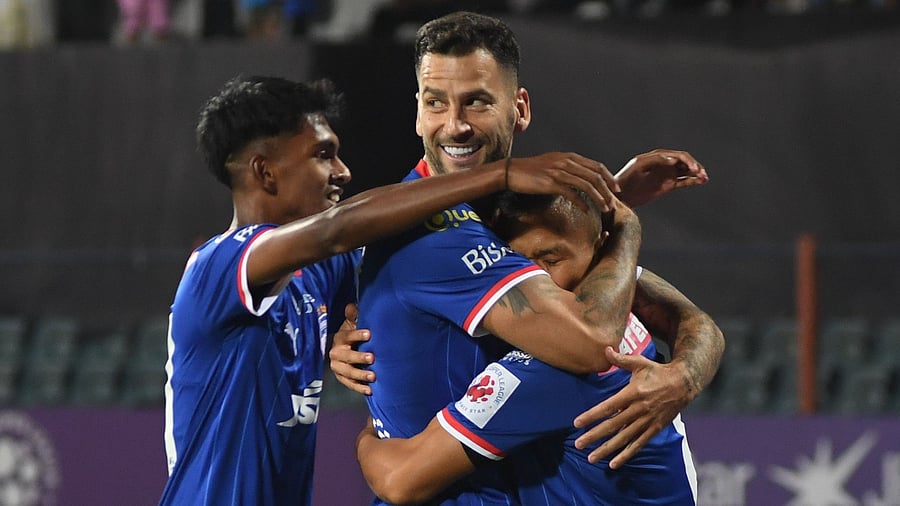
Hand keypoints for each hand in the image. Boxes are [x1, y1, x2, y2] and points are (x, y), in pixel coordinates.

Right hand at [328, 303, 375, 394]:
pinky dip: (359, 388)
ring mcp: (338, 367)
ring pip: (347, 372)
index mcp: (339, 338)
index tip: (370, 334)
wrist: (345, 349)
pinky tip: (370, 390)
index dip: (357, 335)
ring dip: (360, 375)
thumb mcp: (352, 324)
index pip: (346, 336)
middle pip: (345, 356)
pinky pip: (349, 385)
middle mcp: (336, 353)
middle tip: (372, 357)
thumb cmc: (353, 335)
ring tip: (373, 376)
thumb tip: (352, 306)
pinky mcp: (342, 378)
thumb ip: (353, 316)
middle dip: (358, 357)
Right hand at [504, 152, 619, 213]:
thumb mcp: (553, 163)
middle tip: (614, 202)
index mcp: (569, 157)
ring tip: (605, 208)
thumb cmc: (531, 171)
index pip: (596, 166)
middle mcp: (567, 162)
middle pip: (595, 176)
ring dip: (599, 198)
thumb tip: (582, 179)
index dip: (609, 178)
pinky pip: (572, 194)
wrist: (511, 171)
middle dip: (608, 190)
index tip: (616, 189)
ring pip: (587, 185)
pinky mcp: (551, 183)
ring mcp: (559, 172)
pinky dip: (582, 203)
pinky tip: (587, 210)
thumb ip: (568, 168)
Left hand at [572, 346, 690, 468]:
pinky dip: (626, 455)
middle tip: (578, 445)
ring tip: (592, 458)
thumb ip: (621, 359)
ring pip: (624, 439)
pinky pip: (638, 444)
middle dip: (594, 436)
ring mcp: (647, 421)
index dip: (592, 416)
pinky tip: (614, 464)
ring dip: (607, 449)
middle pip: (613, 426)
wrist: (684, 384)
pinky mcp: (654, 429)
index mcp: (632, 393)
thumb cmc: (658, 371)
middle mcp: (639, 410)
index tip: (577, 423)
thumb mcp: (640, 362)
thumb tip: (605, 349)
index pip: (608, 407)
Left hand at [615, 149, 707, 207]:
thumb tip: (672, 159)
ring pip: (686, 171)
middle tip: (700, 173)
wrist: (621, 195)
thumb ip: (655, 161)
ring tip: (704, 178)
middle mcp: (664, 163)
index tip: (692, 168)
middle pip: (685, 162)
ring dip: (696, 173)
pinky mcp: (668, 185)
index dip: (687, 160)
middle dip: (694, 166)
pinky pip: (684, 181)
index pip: (677, 155)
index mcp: (658, 156)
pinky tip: (701, 181)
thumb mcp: (639, 167)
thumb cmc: (626, 179)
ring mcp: (667, 174)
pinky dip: (693, 181)